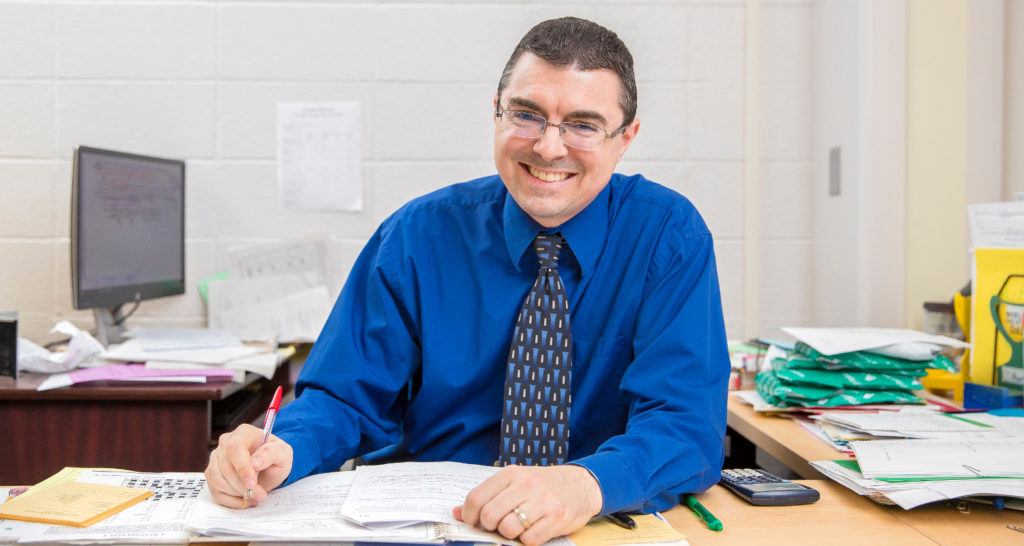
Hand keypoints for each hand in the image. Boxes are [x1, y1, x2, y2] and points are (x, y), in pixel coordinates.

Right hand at [204, 423, 293, 507]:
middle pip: (226, 467)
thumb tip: (256, 462)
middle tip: (260, 494)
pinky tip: (245, 499)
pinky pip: (216, 492)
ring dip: (238, 494)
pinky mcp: (212, 473)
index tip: (253, 483)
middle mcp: (226, 442)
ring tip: (255, 495)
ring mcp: (216, 458)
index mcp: (244, 432)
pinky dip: (232, 500)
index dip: (242, 468)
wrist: (268, 467)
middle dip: (243, 486)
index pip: (235, 447)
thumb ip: (272, 453)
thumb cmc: (275, 457)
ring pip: (219, 481)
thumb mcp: (283, 453)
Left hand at [453, 465, 602, 545]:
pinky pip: (530, 539)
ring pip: (508, 528)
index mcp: (511, 474)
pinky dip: (527, 540)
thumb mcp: (514, 482)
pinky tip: (532, 532)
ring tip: (516, 528)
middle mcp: (526, 485)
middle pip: (490, 515)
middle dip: (489, 527)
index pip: (476, 498)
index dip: (469, 516)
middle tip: (497, 526)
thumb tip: (457, 513)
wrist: (581, 484)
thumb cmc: (543, 485)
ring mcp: (542, 501)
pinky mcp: (557, 518)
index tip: (473, 522)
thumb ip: (487, 496)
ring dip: (508, 534)